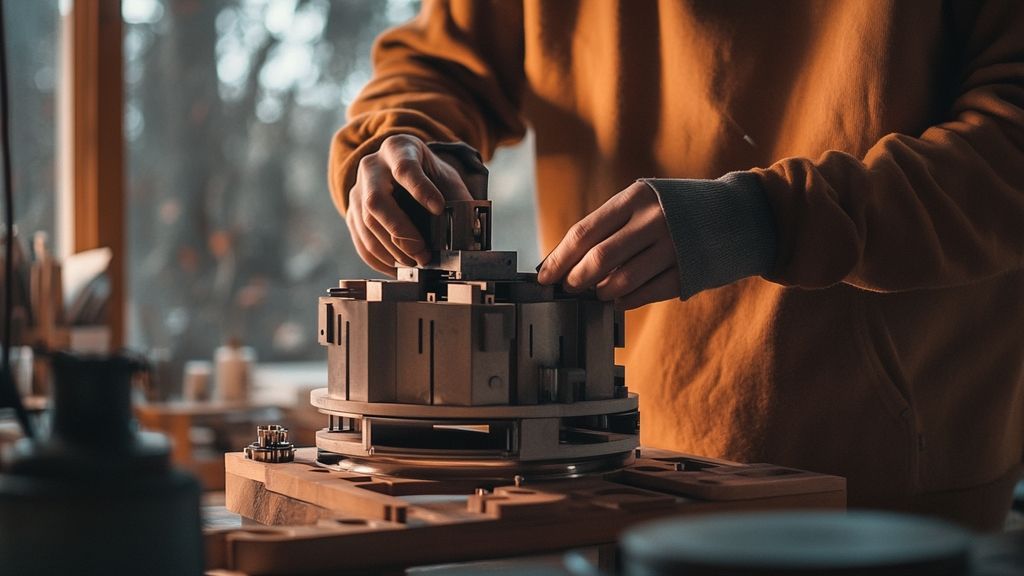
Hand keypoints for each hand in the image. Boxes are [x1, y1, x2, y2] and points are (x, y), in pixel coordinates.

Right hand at [347, 134, 471, 274]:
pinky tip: (399, 268)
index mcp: (398, 149)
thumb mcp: (446, 177)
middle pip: (376, 201)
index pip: (405, 168)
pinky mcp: (351, 214)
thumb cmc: (428, 175)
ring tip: (415, 262)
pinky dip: (380, 260)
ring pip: (366, 224)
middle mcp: (371, 168)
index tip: (440, 209)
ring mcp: (357, 191)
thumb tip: (467, 235)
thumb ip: (458, 200)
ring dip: (392, 251)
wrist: (401, 170)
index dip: (421, 190)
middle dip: (401, 232)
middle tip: (423, 254)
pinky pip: (360, 241)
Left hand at [537, 181, 680, 309]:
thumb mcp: (645, 200)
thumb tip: (568, 258)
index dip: (559, 258)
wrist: (741, 213)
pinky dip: (626, 301)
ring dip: (602, 292)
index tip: (545, 275)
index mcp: (635, 198)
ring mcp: (673, 248)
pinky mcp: (688, 272)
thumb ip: (611, 225)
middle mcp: (653, 221)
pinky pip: (646, 294)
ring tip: (598, 292)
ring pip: (621, 281)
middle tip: (570, 287)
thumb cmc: (679, 208)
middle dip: (577, 279)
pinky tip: (619, 300)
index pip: (584, 232)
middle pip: (599, 259)